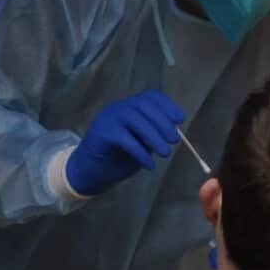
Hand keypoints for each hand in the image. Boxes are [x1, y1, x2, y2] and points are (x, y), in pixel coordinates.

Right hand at [66, 90, 184, 195]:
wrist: (89, 172)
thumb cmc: (118, 158)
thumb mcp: (141, 144)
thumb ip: (153, 135)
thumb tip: (174, 133)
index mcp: (129, 107)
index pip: (150, 96)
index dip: (167, 105)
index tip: (180, 119)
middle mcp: (118, 108)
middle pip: (143, 105)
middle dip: (162, 122)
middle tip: (174, 140)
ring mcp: (107, 118)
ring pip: (134, 120)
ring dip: (153, 137)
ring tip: (165, 153)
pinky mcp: (100, 132)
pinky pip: (124, 138)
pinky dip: (140, 152)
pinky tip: (149, 165)